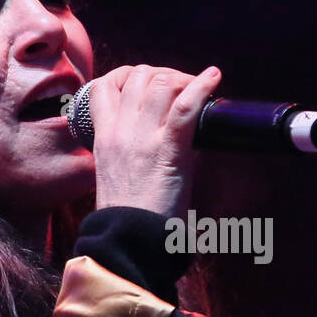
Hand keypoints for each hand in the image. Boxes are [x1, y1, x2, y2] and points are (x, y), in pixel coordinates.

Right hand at [84, 64, 221, 219]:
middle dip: (161, 74)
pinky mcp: (166, 150)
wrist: (130, 242)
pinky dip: (202, 87)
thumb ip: (131, 148)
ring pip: (160, 84)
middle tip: (180, 87)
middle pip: (136, 76)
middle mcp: (118, 131)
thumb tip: (163, 132)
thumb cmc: (128, 216)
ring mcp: (141, 139)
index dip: (128, 76)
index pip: (104, 86)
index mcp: (102, 137)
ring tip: (196, 86)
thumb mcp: (116, 173)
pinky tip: (213, 78)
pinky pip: (185, 107)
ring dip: (181, 79)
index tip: (148, 84)